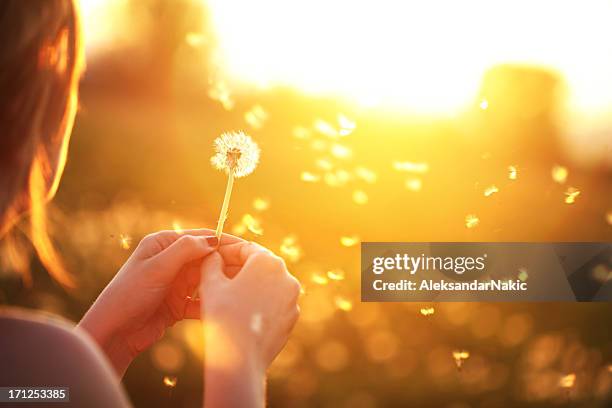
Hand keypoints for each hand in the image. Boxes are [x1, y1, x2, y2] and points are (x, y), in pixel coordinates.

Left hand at [79, 229, 241, 375]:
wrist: (114, 333)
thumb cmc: (129, 295)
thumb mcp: (157, 268)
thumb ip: (185, 250)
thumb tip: (214, 239)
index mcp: (163, 244)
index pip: (201, 237)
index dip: (224, 241)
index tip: (246, 248)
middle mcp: (171, 261)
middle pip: (207, 259)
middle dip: (226, 265)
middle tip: (249, 272)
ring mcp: (175, 283)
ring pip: (206, 280)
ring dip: (220, 285)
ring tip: (239, 290)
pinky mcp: (178, 305)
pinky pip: (201, 301)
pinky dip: (210, 304)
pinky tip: (222, 308)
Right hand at [200, 242, 300, 407]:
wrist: (240, 358)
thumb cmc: (224, 315)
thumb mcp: (211, 283)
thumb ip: (212, 262)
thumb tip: (214, 255)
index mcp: (268, 261)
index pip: (245, 248)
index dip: (226, 251)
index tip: (212, 256)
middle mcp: (286, 276)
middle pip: (258, 265)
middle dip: (237, 268)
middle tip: (215, 274)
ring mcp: (292, 298)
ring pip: (266, 285)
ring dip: (247, 285)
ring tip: (225, 294)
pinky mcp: (291, 318)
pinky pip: (272, 303)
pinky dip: (258, 302)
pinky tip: (239, 311)